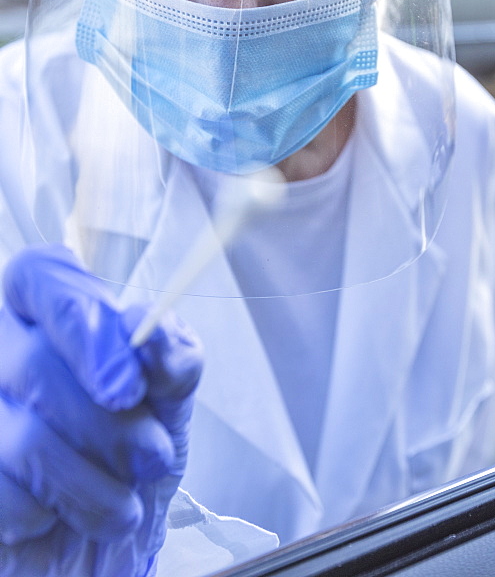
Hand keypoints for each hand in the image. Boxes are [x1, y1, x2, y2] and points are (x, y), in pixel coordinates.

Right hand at [0, 245, 202, 576]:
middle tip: (152, 456)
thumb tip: (152, 329)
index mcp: (48, 309)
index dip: (81, 323)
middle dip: (110, 426)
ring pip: (24, 440)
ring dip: (93, 485)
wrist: (116, 525)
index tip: (128, 383)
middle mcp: (3, 348)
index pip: (38, 276)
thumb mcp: (171, 396)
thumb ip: (172, 357)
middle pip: (35, 365)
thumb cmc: (138, 446)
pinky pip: (4, 496)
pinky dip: (54, 516)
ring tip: (126, 502)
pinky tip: (67, 515)